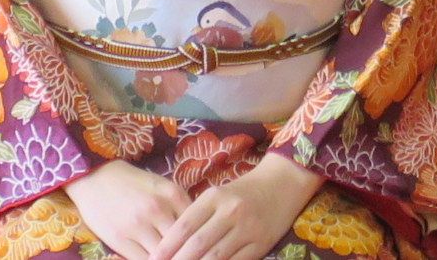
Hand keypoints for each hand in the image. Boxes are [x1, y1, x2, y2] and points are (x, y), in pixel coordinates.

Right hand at [64, 161, 191, 259]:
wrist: (94, 177)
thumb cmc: (133, 183)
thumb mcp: (162, 187)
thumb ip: (182, 208)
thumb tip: (200, 233)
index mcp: (172, 195)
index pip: (197, 228)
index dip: (203, 245)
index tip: (207, 253)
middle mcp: (157, 209)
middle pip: (183, 245)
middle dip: (188, 255)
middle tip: (194, 258)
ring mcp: (138, 226)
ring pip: (164, 257)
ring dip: (170, 259)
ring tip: (175, 259)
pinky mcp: (120, 240)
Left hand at [146, 154, 322, 259]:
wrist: (282, 183)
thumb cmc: (244, 191)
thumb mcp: (218, 195)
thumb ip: (198, 215)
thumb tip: (173, 241)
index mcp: (214, 197)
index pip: (184, 225)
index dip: (167, 245)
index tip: (154, 258)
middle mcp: (229, 212)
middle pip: (197, 244)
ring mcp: (246, 229)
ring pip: (215, 257)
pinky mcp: (260, 244)